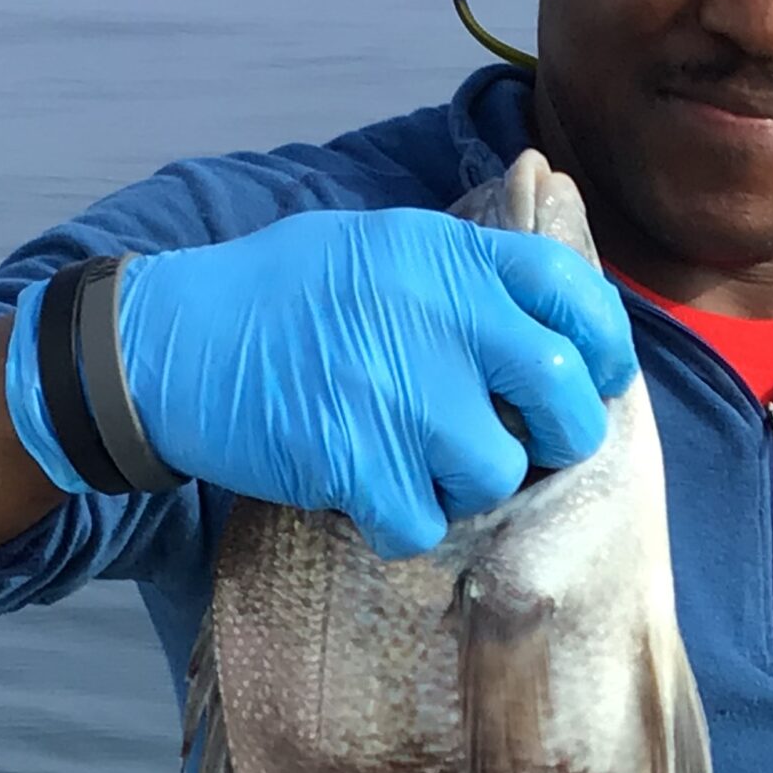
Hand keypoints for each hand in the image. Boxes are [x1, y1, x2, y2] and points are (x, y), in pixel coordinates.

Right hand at [10, 210, 638, 557]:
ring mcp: (397, 391)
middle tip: (524, 444)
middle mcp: (434, 315)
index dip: (603, 347)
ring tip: (418, 462)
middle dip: (560, 436)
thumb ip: (464, 277)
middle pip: (561, 395)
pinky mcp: (354, 461)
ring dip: (467, 485)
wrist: (169, 343)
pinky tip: (367, 491)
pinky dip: (400, 524)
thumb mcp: (380, 247)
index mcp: (447, 255)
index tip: (594, 378)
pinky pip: (424, 525)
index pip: (573, 294)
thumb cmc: (280, 297)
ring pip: (496, 474)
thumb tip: (554, 328)